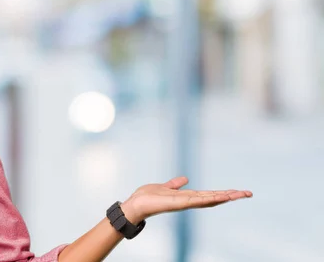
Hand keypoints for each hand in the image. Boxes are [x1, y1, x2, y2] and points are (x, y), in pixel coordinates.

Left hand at [121, 176, 251, 224]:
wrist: (136, 204)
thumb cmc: (148, 197)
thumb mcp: (165, 187)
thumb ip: (175, 184)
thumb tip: (185, 179)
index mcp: (187, 197)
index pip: (210, 195)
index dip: (224, 193)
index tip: (238, 191)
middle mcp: (189, 201)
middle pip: (214, 198)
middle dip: (231, 196)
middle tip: (248, 193)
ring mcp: (185, 203)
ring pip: (210, 199)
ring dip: (225, 196)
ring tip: (241, 194)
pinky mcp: (179, 203)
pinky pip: (197, 200)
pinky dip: (209, 198)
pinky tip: (220, 196)